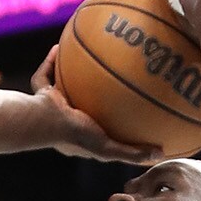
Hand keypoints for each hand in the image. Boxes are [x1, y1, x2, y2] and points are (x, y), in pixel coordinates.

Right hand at [28, 45, 164, 161]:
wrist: (43, 123)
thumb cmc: (74, 136)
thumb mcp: (107, 147)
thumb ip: (131, 152)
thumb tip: (160, 153)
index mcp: (79, 136)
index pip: (96, 131)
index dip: (108, 124)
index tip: (124, 114)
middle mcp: (65, 121)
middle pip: (80, 105)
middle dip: (90, 96)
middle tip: (105, 83)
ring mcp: (50, 107)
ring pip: (60, 88)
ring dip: (68, 75)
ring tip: (82, 58)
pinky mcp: (39, 94)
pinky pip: (44, 74)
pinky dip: (49, 61)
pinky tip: (59, 46)